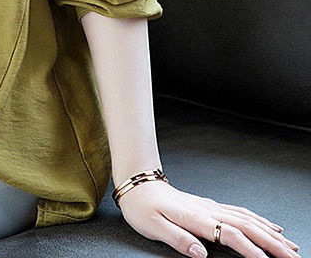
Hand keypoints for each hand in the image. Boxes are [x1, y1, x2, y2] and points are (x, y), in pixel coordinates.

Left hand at [117, 178, 301, 257]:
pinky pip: (240, 212)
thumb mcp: (152, 226)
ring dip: (270, 233)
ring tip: (291, 247)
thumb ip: (177, 239)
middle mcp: (207, 210)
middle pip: (247, 226)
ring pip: (247, 219)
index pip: (230, 234)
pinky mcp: (209, 206)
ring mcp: (210, 206)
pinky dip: (258, 221)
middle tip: (294, 257)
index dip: (250, 249)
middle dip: (273, 243)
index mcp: (195, 217)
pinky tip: (270, 227)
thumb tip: (201, 253)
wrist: (137, 183)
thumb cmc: (142, 206)